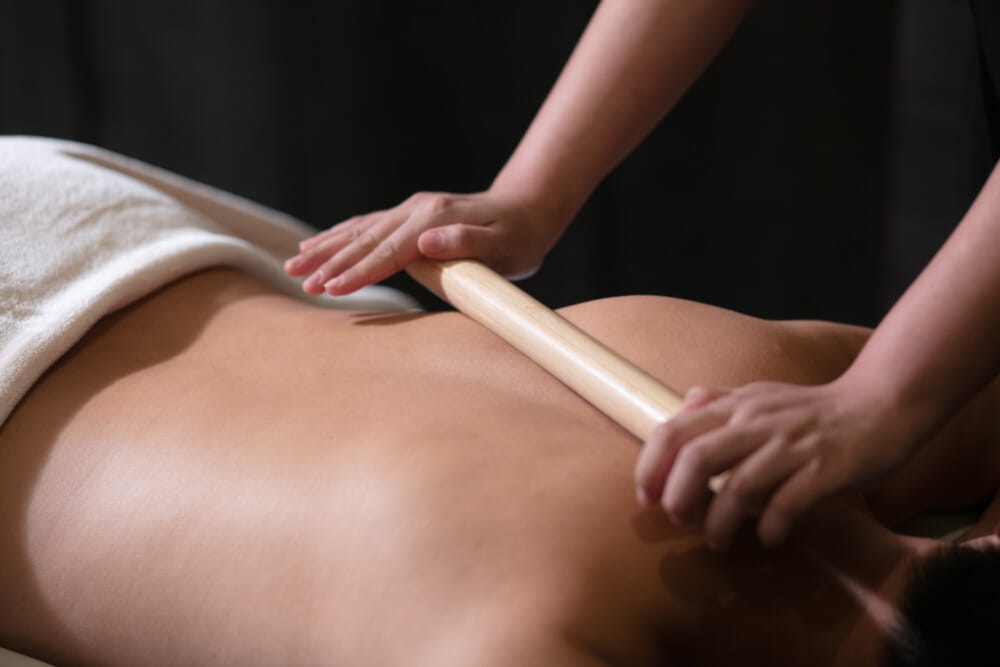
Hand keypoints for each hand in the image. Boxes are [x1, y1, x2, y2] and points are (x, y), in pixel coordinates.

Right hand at [284, 191, 559, 295]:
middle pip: (365, 240)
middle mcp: (417, 210)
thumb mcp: (505, 245)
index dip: (358, 271)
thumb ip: (468, 243)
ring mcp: (411, 210)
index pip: (388, 251)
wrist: (528, 209)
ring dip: (326, 247)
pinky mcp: (409, 215)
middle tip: (300, 282)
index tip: (330, 288)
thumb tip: (429, 241)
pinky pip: (366, 225)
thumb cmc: (520, 237)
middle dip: (330, 262)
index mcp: (435, 219)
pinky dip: (339, 235)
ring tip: (293, 264)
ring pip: (359, 230)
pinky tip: (318, 243)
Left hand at [633, 377, 926, 549]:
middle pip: (696, 458)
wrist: (882, 405)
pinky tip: (769, 538)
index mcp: (736, 406)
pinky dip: (770, 527)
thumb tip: (682, 405)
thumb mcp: (761, 395)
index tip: (646, 497)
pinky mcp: (825, 469)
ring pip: (738, 486)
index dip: (650, 466)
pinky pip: (787, 504)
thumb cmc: (815, 409)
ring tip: (719, 540)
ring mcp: (791, 445)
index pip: (674, 430)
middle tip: (679, 521)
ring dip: (720, 522)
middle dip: (677, 497)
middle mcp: (757, 422)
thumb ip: (721, 400)